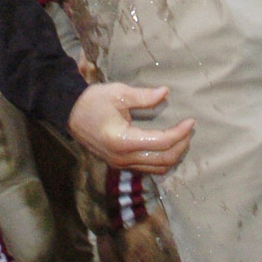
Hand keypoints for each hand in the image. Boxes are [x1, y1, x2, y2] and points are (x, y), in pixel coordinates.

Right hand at [68, 83, 194, 173]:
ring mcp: (120, 164)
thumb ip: (144, 96)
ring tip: (181, 138)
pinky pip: (147, 168)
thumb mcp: (119, 94)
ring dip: (173, 155)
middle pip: (163, 159)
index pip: (162, 142)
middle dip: (181, 145)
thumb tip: (165, 92)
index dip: (180, 132)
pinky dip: (161, 160)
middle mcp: (123, 158)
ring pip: (157, 168)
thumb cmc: (93, 101)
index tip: (191, 121)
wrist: (70, 113)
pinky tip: (167, 146)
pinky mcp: (119, 164)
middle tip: (189, 130)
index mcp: (124, 140)